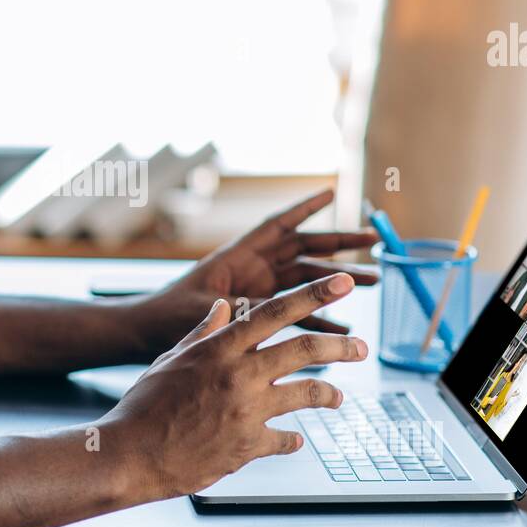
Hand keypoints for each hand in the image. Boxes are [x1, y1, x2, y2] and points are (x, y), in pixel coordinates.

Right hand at [99, 273, 366, 499]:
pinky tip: (295, 440)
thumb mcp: (171, 359)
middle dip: (340, 345)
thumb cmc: (145, 405)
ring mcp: (247, 412)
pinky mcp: (248, 446)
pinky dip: (292, 439)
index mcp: (219, 348)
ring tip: (338, 397)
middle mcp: (239, 375)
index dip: (314, 293)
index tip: (343, 283)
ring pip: (307, 393)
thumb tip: (224, 309)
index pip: (275, 311)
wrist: (131, 455)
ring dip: (329, 394)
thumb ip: (203, 333)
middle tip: (360, 346)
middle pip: (304, 349)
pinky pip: (285, 439)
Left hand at [128, 188, 376, 354]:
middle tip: (375, 240)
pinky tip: (345, 328)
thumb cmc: (171, 314)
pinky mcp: (261, 316)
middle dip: (341, 245)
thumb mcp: (211, 306)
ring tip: (374, 281)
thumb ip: (247, 306)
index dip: (305, 207)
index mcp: (240, 255)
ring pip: (309, 282)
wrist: (151, 335)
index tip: (333, 190)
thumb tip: (278, 308)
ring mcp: (260, 292)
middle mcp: (255, 269)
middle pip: (306, 252)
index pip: (279, 225)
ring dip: (339, 282)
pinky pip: (298, 315)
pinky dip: (321, 319)